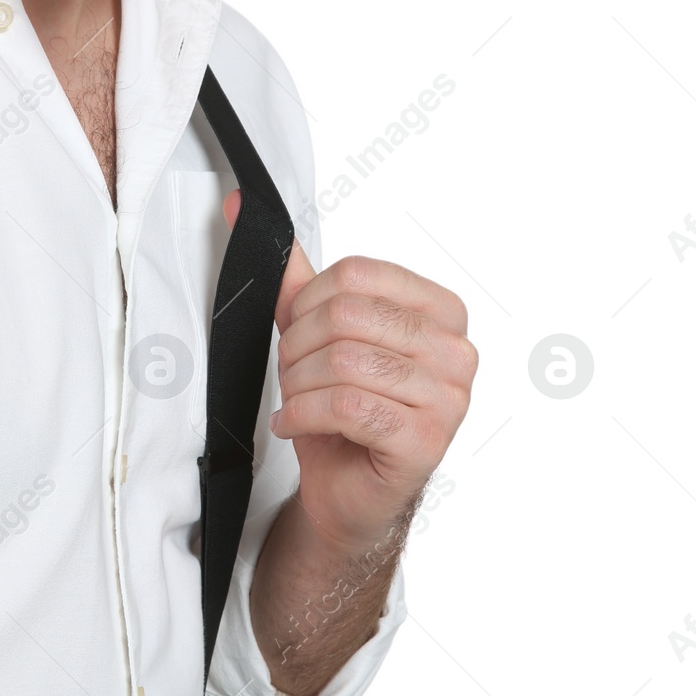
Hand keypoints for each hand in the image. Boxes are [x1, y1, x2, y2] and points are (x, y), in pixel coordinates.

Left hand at [223, 190, 476, 552]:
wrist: (348, 491)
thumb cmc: (340, 411)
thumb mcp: (315, 334)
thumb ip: (290, 275)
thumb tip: (239, 205)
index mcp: (440, 312)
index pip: (359, 273)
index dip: (308, 302)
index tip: (296, 332)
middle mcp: (457, 350)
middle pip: (349, 314)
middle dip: (298, 345)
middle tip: (291, 374)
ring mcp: (450, 398)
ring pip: (345, 360)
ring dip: (297, 384)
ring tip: (294, 400)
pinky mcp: (427, 441)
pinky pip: (347, 406)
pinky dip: (302, 414)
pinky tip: (294, 423)